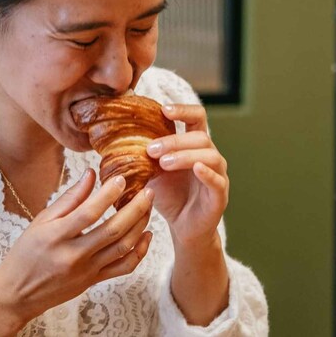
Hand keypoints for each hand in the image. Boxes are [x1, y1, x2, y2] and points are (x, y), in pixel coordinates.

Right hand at [0, 169, 154, 324]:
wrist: (19, 292)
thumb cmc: (26, 253)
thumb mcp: (41, 221)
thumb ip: (69, 198)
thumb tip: (90, 175)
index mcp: (56, 236)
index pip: (88, 213)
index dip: (107, 194)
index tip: (122, 179)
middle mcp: (74, 255)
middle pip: (112, 230)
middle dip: (135, 208)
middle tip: (147, 191)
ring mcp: (87, 270)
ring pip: (123, 248)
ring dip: (140, 225)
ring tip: (148, 207)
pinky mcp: (94, 281)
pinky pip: (124, 267)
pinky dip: (140, 251)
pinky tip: (146, 234)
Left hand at [145, 104, 228, 248]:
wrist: (181, 226)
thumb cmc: (168, 195)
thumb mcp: (151, 171)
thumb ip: (142, 155)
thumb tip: (115, 139)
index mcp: (194, 145)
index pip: (196, 117)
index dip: (183, 110)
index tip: (163, 110)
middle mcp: (209, 155)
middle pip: (199, 136)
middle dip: (173, 140)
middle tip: (150, 149)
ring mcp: (218, 174)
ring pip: (209, 155)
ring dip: (184, 155)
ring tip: (163, 163)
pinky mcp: (220, 195)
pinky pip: (218, 180)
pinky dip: (207, 172)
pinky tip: (196, 169)